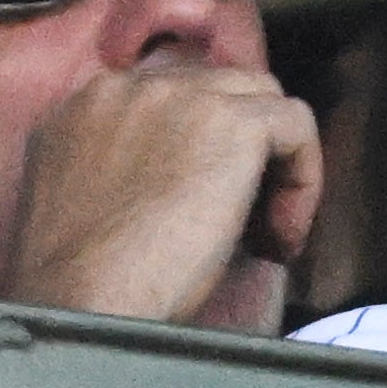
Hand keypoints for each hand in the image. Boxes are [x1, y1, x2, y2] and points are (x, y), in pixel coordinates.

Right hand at [5, 66, 320, 330]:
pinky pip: (294, 125)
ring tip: (267, 234)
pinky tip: (281, 238)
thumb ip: (122, 173)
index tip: (204, 211)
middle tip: (247, 225)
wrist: (83, 300)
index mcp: (85, 107)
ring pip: (260, 100)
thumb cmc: (82, 284)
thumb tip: (183, 184)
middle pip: (215, 90)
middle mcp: (125, 87)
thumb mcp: (87, 207)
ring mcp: (177, 95)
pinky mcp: (229, 122)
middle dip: (241, 151)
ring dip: (275, 165)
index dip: (200, 151)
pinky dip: (303, 179)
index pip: (168, 100)